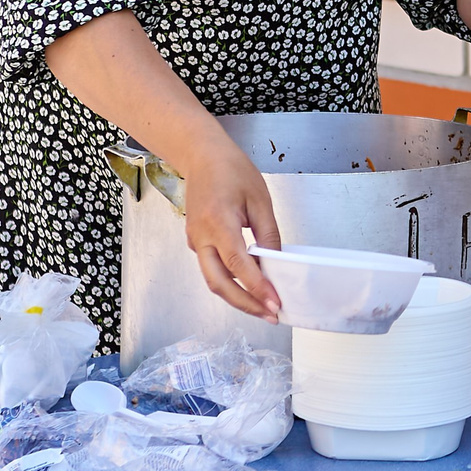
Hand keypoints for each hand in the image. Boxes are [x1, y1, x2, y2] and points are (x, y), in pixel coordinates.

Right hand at [180, 136, 284, 319]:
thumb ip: (268, 233)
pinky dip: (230, 281)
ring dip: (237, 297)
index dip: (256, 287)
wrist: (201, 156)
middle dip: (245, 303)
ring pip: (213, 279)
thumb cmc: (231, 170)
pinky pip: (212, 268)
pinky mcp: (195, 241)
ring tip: (263, 306)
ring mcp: (194, 240)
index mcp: (218, 221)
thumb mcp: (260, 199)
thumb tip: (275, 262)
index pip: (238, 263)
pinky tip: (249, 285)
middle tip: (270, 314)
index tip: (274, 302)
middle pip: (219, 283)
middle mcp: (200, 236)